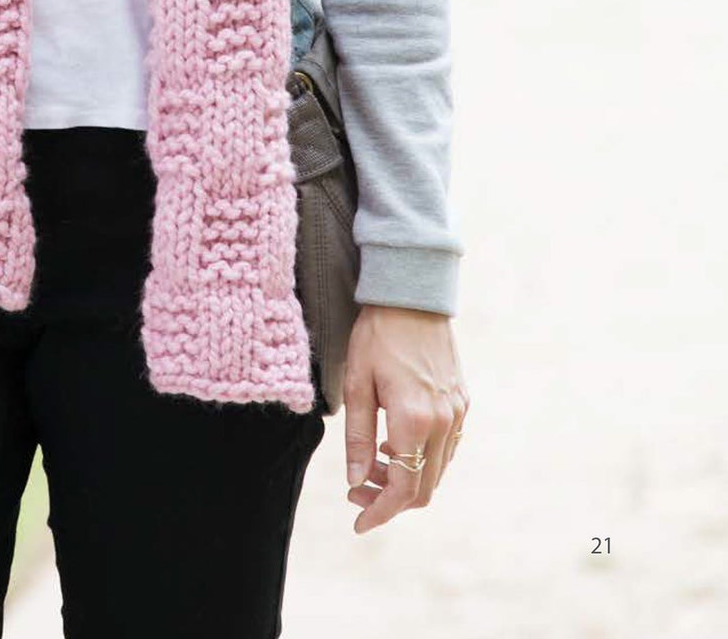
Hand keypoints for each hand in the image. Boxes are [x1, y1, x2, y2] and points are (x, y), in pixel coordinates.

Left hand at [341, 304, 468, 533]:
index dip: (379, 512)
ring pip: (436, 472)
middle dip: (388, 500)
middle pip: (422, 489)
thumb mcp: (357, 383)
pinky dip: (421, 460)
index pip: (401, 489)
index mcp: (413, 420)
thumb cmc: (377, 334)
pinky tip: (393, 444)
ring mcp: (457, 414)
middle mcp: (442, 423)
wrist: (413, 295)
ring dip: (405, 479)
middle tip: (356, 491)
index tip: (358, 523)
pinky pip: (446, 449)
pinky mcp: (463, 403)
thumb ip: (356, 436)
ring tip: (369, 464)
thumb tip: (355, 481)